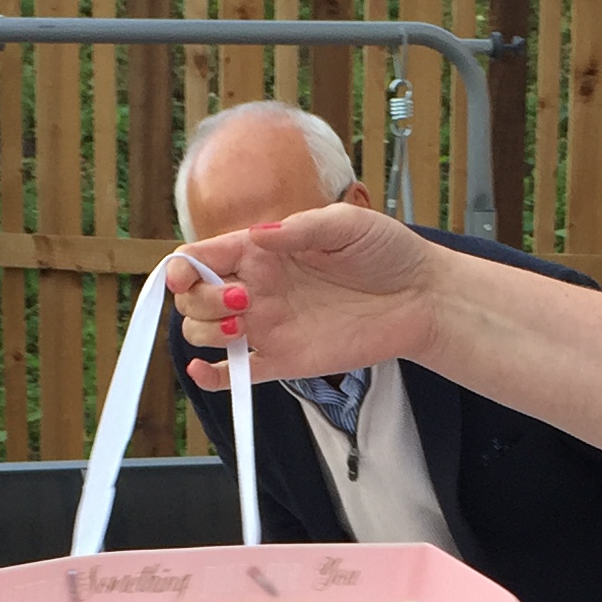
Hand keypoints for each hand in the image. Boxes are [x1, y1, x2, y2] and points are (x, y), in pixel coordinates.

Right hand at [167, 204, 443, 390]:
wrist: (420, 296)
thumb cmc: (386, 251)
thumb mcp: (347, 224)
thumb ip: (299, 230)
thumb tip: (255, 238)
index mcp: (261, 250)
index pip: (201, 257)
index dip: (181, 268)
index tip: (184, 276)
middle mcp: (256, 287)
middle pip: (194, 298)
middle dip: (199, 300)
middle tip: (241, 299)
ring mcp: (267, 325)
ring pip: (205, 333)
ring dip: (204, 332)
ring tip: (237, 327)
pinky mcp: (284, 359)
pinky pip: (237, 374)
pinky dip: (212, 378)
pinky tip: (202, 371)